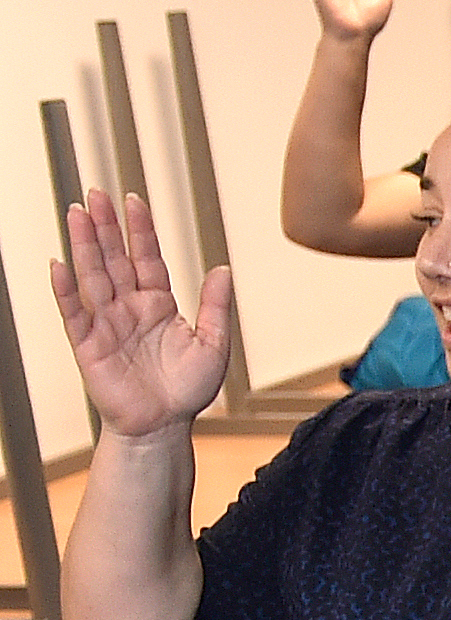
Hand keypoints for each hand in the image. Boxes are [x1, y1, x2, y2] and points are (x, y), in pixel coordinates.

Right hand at [49, 190, 232, 439]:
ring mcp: (107, 324)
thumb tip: (222, 269)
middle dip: (105, 226)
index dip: (140, 229)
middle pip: (114, 258)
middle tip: (95, 193)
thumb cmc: (187, 389)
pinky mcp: (89, 345)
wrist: (164, 426)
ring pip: (93, 277)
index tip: (133, 199)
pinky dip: (66, 290)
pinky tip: (60, 265)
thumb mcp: (213, 343)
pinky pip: (75, 313)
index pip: (146, 257)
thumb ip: (216, 306)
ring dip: (84, 245)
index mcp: (158, 304)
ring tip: (77, 214)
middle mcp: (129, 308)